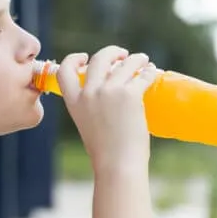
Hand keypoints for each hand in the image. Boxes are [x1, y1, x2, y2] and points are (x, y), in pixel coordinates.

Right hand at [56, 46, 159, 174]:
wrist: (117, 165)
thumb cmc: (105, 152)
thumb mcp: (88, 125)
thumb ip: (92, 107)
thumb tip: (109, 96)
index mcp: (74, 101)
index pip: (64, 70)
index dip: (74, 59)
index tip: (85, 57)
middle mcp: (89, 92)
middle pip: (99, 59)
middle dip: (112, 52)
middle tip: (123, 55)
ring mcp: (110, 91)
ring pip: (125, 63)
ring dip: (136, 59)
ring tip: (143, 60)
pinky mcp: (130, 95)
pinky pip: (141, 75)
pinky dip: (148, 71)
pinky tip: (151, 71)